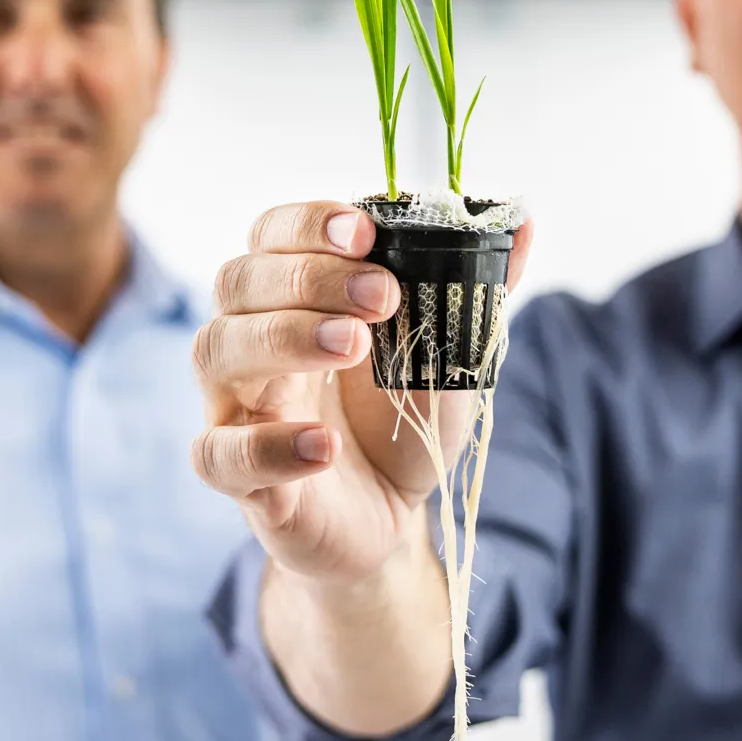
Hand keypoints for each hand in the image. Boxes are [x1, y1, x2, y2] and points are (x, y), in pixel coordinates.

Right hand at [190, 201, 532, 585]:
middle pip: (238, 281)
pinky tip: (323, 445)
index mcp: (292, 298)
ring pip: (216, 350)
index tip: (365, 231)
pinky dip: (268, 445)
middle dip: (310, 277)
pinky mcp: (240, 479)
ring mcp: (237, 407)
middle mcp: (251, 341)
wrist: (390, 517)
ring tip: (354, 345)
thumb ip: (475, 291)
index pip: (270, 235)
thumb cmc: (402, 421)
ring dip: (285, 336)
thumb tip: (525, 226)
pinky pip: (219, 454)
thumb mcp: (448, 354)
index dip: (308, 223)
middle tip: (382, 297)